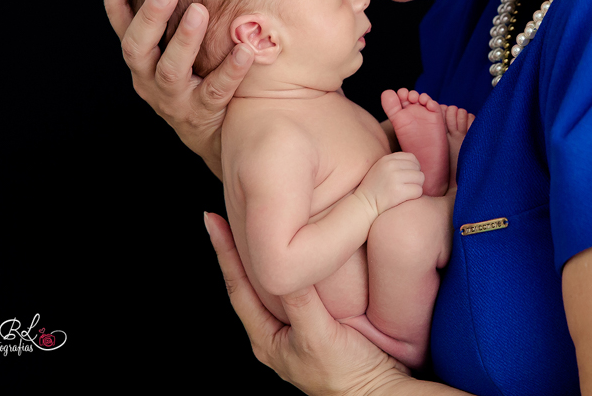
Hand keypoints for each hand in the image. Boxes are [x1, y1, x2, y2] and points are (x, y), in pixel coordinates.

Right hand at [104, 0, 252, 174]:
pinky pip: (215, 90)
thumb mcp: (179, 43)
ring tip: (199, 11)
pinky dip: (230, 70)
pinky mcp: (201, 113)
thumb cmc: (198, 75)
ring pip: (170, 70)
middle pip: (136, 45)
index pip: (118, 14)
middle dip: (150, 16)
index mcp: (140, 53)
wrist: (217, 135)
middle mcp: (147, 75)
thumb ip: (180, 8)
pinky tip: (245, 50)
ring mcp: (172, 98)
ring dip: (183, 39)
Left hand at [204, 212, 411, 395]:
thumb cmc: (346, 376)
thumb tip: (284, 264)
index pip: (237, 285)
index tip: (212, 221)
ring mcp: (295, 328)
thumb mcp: (317, 338)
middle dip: (241, 249)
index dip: (225, 252)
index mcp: (266, 338)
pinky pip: (299, 288)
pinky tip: (302, 251)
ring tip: (263, 225)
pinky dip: (294, 266)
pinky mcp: (318, 323)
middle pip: (251, 282)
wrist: (379, 392)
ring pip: (275, 284)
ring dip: (268, 256)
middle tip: (233, 213)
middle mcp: (276, 332)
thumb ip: (300, 303)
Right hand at [356, 152, 423, 216]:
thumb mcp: (381, 168)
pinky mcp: (398, 192)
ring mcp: (394, 178)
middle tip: (409, 186)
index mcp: (387, 159)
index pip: (412, 157)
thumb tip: (416, 163)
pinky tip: (407, 198)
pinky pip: (418, 190)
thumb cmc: (375, 187)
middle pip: (418, 168)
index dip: (414, 167)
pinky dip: (416, 195)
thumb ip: (395, 163)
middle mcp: (391, 166)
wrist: (364, 203)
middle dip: (416, 178)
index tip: (410, 176)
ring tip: (408, 191)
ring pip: (420, 178)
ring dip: (417, 186)